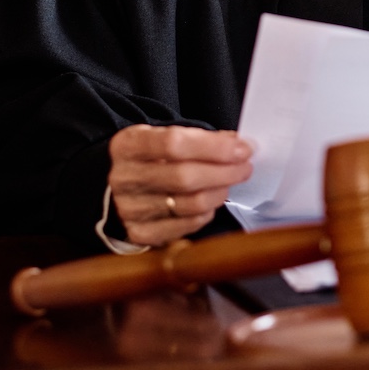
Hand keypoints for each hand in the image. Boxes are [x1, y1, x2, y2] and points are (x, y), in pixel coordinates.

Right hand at [108, 124, 253, 246]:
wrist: (123, 186)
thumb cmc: (153, 157)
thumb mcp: (166, 136)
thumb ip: (199, 138)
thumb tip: (238, 146)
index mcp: (128, 145)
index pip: (174, 143)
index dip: (214, 147)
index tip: (242, 148)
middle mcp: (123, 178)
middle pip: (184, 177)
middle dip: (224, 171)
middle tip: (245, 166)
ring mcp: (129, 209)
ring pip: (189, 204)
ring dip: (220, 192)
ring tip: (230, 181)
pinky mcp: (140, 234)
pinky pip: (186, 225)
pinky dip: (207, 212)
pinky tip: (212, 200)